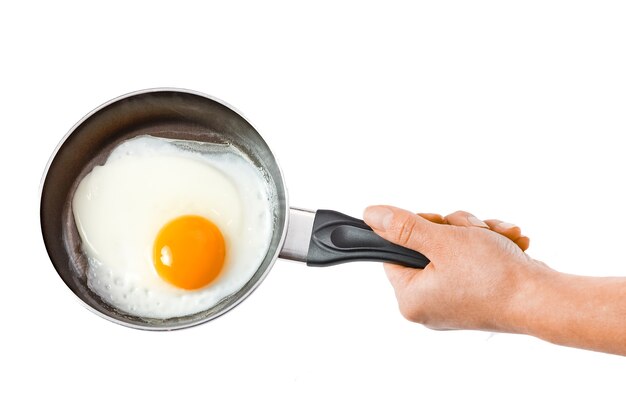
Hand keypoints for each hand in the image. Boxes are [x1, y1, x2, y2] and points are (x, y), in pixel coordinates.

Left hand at [364, 205, 545, 331]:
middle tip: (473, 230)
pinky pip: (473, 262)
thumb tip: (372, 216)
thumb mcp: (442, 241)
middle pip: (426, 248)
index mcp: (411, 299)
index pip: (394, 253)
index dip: (414, 230)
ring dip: (477, 235)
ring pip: (453, 250)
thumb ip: (404, 227)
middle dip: (454, 231)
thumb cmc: (494, 277)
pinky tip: (511, 242)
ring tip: (498, 237)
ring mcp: (455, 303)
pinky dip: (490, 247)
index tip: (436, 223)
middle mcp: (429, 306)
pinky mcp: (478, 298)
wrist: (546, 299)